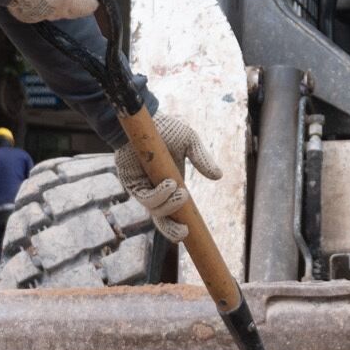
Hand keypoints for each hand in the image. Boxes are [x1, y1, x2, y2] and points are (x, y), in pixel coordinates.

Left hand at [113, 113, 223, 240]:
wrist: (143, 118)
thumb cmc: (165, 129)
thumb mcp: (189, 142)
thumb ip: (202, 160)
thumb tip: (218, 176)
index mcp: (171, 187)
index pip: (175, 213)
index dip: (181, 225)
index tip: (192, 231)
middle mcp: (156, 191)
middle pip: (163, 220)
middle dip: (172, 231)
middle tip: (184, 231)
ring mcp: (143, 188)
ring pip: (154, 210)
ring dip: (169, 206)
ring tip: (181, 192)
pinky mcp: (131, 182)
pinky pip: (144, 197)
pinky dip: (158, 195)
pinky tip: (169, 185)